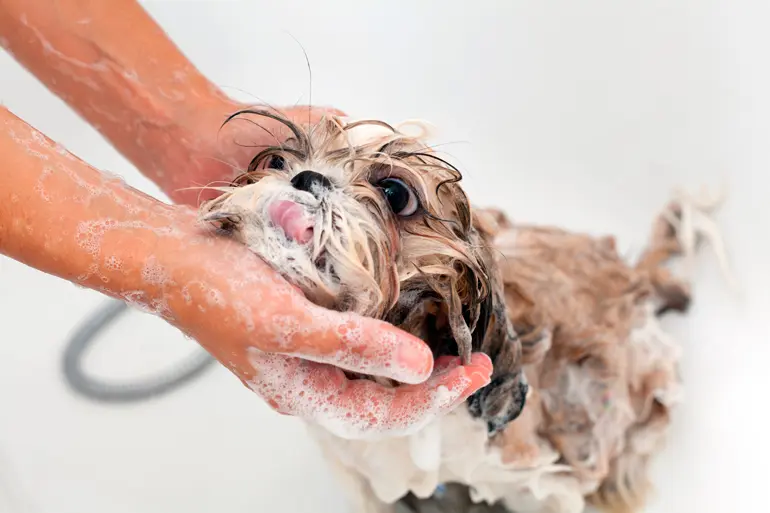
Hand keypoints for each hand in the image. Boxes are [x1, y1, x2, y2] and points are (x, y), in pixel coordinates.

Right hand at [163, 222, 492, 439]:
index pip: (386, 415)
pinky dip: (388, 343)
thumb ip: (354, 345)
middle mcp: (308, 384)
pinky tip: (405, 325)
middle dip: (435, 387)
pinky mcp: (300, 332)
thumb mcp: (290, 319)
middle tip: (477, 362)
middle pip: (384, 403)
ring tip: (453, 351)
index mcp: (306, 393)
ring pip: (372, 379)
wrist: (172, 259)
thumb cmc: (221, 288)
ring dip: (415, 368)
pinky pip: (356, 352)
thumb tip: (421, 367)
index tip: (478, 371)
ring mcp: (303, 360)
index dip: (438, 398)